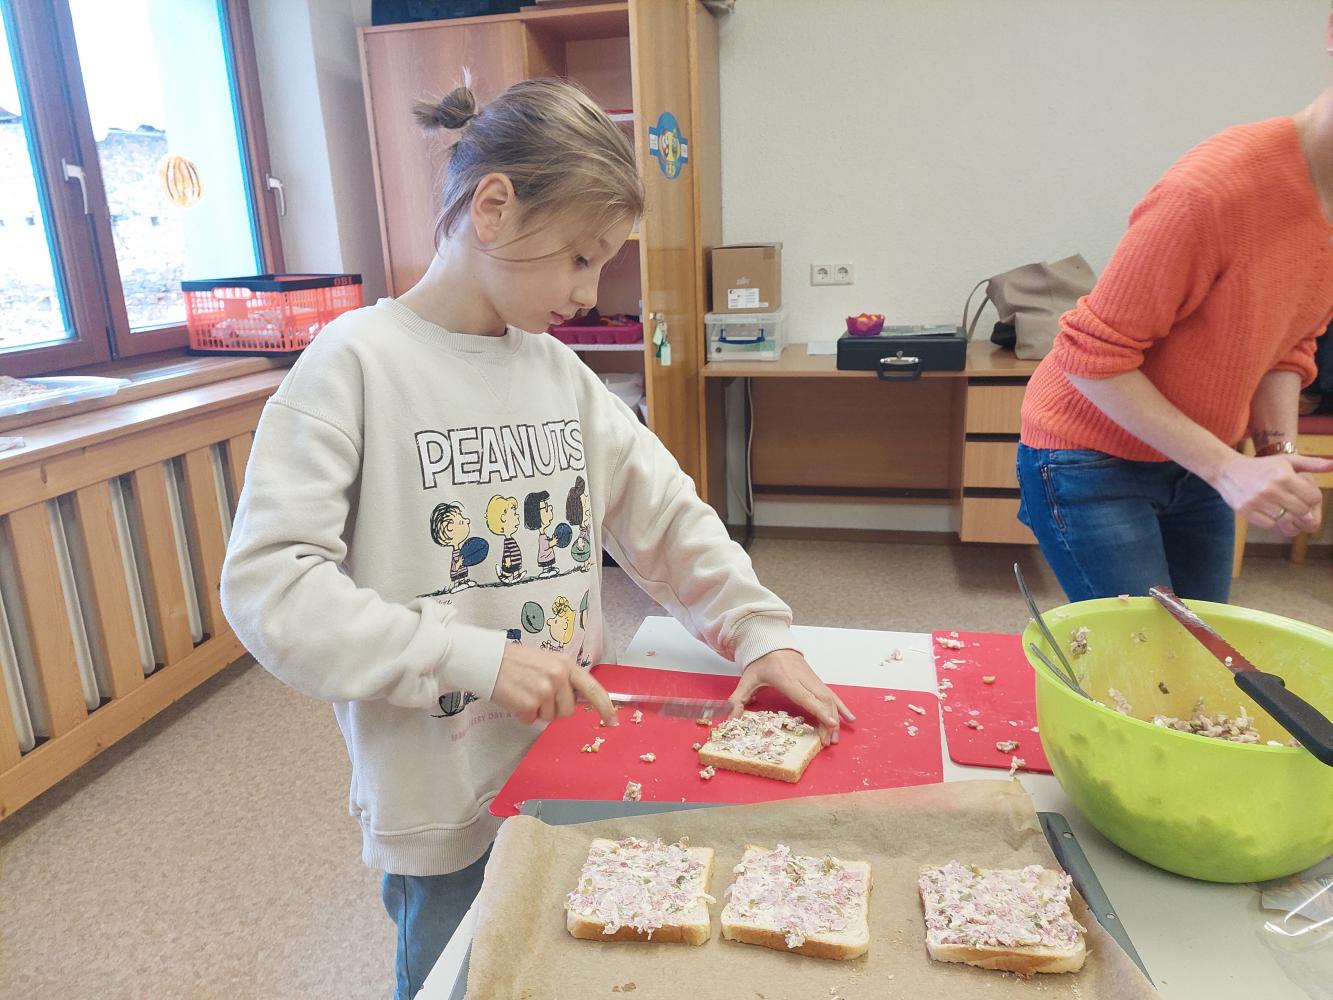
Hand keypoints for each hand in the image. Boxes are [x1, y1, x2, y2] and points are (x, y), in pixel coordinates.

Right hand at [492, 644, 616, 725]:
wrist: (488, 660)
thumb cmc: (516, 661)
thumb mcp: (547, 661)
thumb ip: (564, 677)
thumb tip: (577, 698)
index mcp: (566, 664)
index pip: (593, 688)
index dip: (605, 707)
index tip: (612, 721)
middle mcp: (558, 676)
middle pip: (568, 710)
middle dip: (554, 709)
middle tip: (537, 694)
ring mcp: (544, 690)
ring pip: (550, 717)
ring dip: (537, 711)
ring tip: (524, 693)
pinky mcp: (529, 703)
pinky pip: (532, 720)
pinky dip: (522, 714)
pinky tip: (515, 698)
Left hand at [727, 649, 854, 745]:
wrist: (772, 642)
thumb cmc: (760, 662)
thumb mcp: (747, 679)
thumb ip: (737, 699)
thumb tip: (728, 718)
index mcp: (786, 678)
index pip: (805, 696)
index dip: (818, 710)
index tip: (830, 723)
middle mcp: (803, 678)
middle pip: (821, 700)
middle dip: (828, 721)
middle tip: (828, 741)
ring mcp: (812, 678)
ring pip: (829, 698)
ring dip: (835, 718)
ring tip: (835, 737)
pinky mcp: (816, 680)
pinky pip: (832, 694)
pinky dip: (841, 707)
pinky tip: (850, 719)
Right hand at [1212, 454, 1332, 536]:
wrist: (1228, 470)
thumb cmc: (1262, 466)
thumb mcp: (1287, 460)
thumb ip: (1312, 463)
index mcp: (1284, 475)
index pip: (1313, 498)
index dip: (1313, 500)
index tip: (1305, 497)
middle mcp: (1271, 489)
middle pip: (1302, 512)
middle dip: (1302, 511)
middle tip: (1295, 506)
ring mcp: (1257, 501)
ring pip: (1286, 521)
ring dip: (1288, 518)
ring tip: (1284, 510)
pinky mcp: (1246, 510)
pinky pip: (1269, 525)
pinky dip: (1272, 521)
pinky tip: (1269, 512)